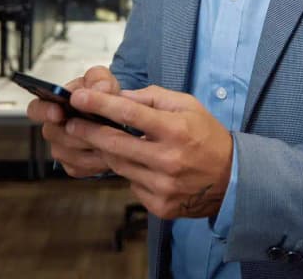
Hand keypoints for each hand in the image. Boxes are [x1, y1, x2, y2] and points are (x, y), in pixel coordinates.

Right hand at [26, 65, 118, 177]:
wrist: (116, 115)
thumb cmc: (102, 94)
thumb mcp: (103, 79)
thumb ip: (100, 80)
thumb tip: (98, 90)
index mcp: (53, 103)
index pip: (36, 109)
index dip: (44, 111)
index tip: (58, 112)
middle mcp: (54, 128)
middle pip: (53, 134)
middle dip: (75, 130)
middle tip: (96, 127)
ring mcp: (62, 148)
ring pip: (67, 153)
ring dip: (89, 146)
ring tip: (110, 137)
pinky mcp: (73, 166)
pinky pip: (79, 167)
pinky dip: (95, 161)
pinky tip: (109, 152)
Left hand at [67, 85, 232, 219]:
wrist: (231, 179)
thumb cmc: (207, 136)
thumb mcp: (187, 105)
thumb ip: (153, 98)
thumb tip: (119, 97)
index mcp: (175, 130)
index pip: (129, 113)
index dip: (100, 105)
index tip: (78, 97)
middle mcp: (168, 160)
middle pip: (115, 144)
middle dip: (88, 131)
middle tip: (71, 122)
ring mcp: (163, 186)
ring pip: (119, 165)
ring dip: (105, 151)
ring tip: (95, 139)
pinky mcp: (160, 205)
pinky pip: (132, 184)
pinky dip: (128, 171)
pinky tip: (134, 163)